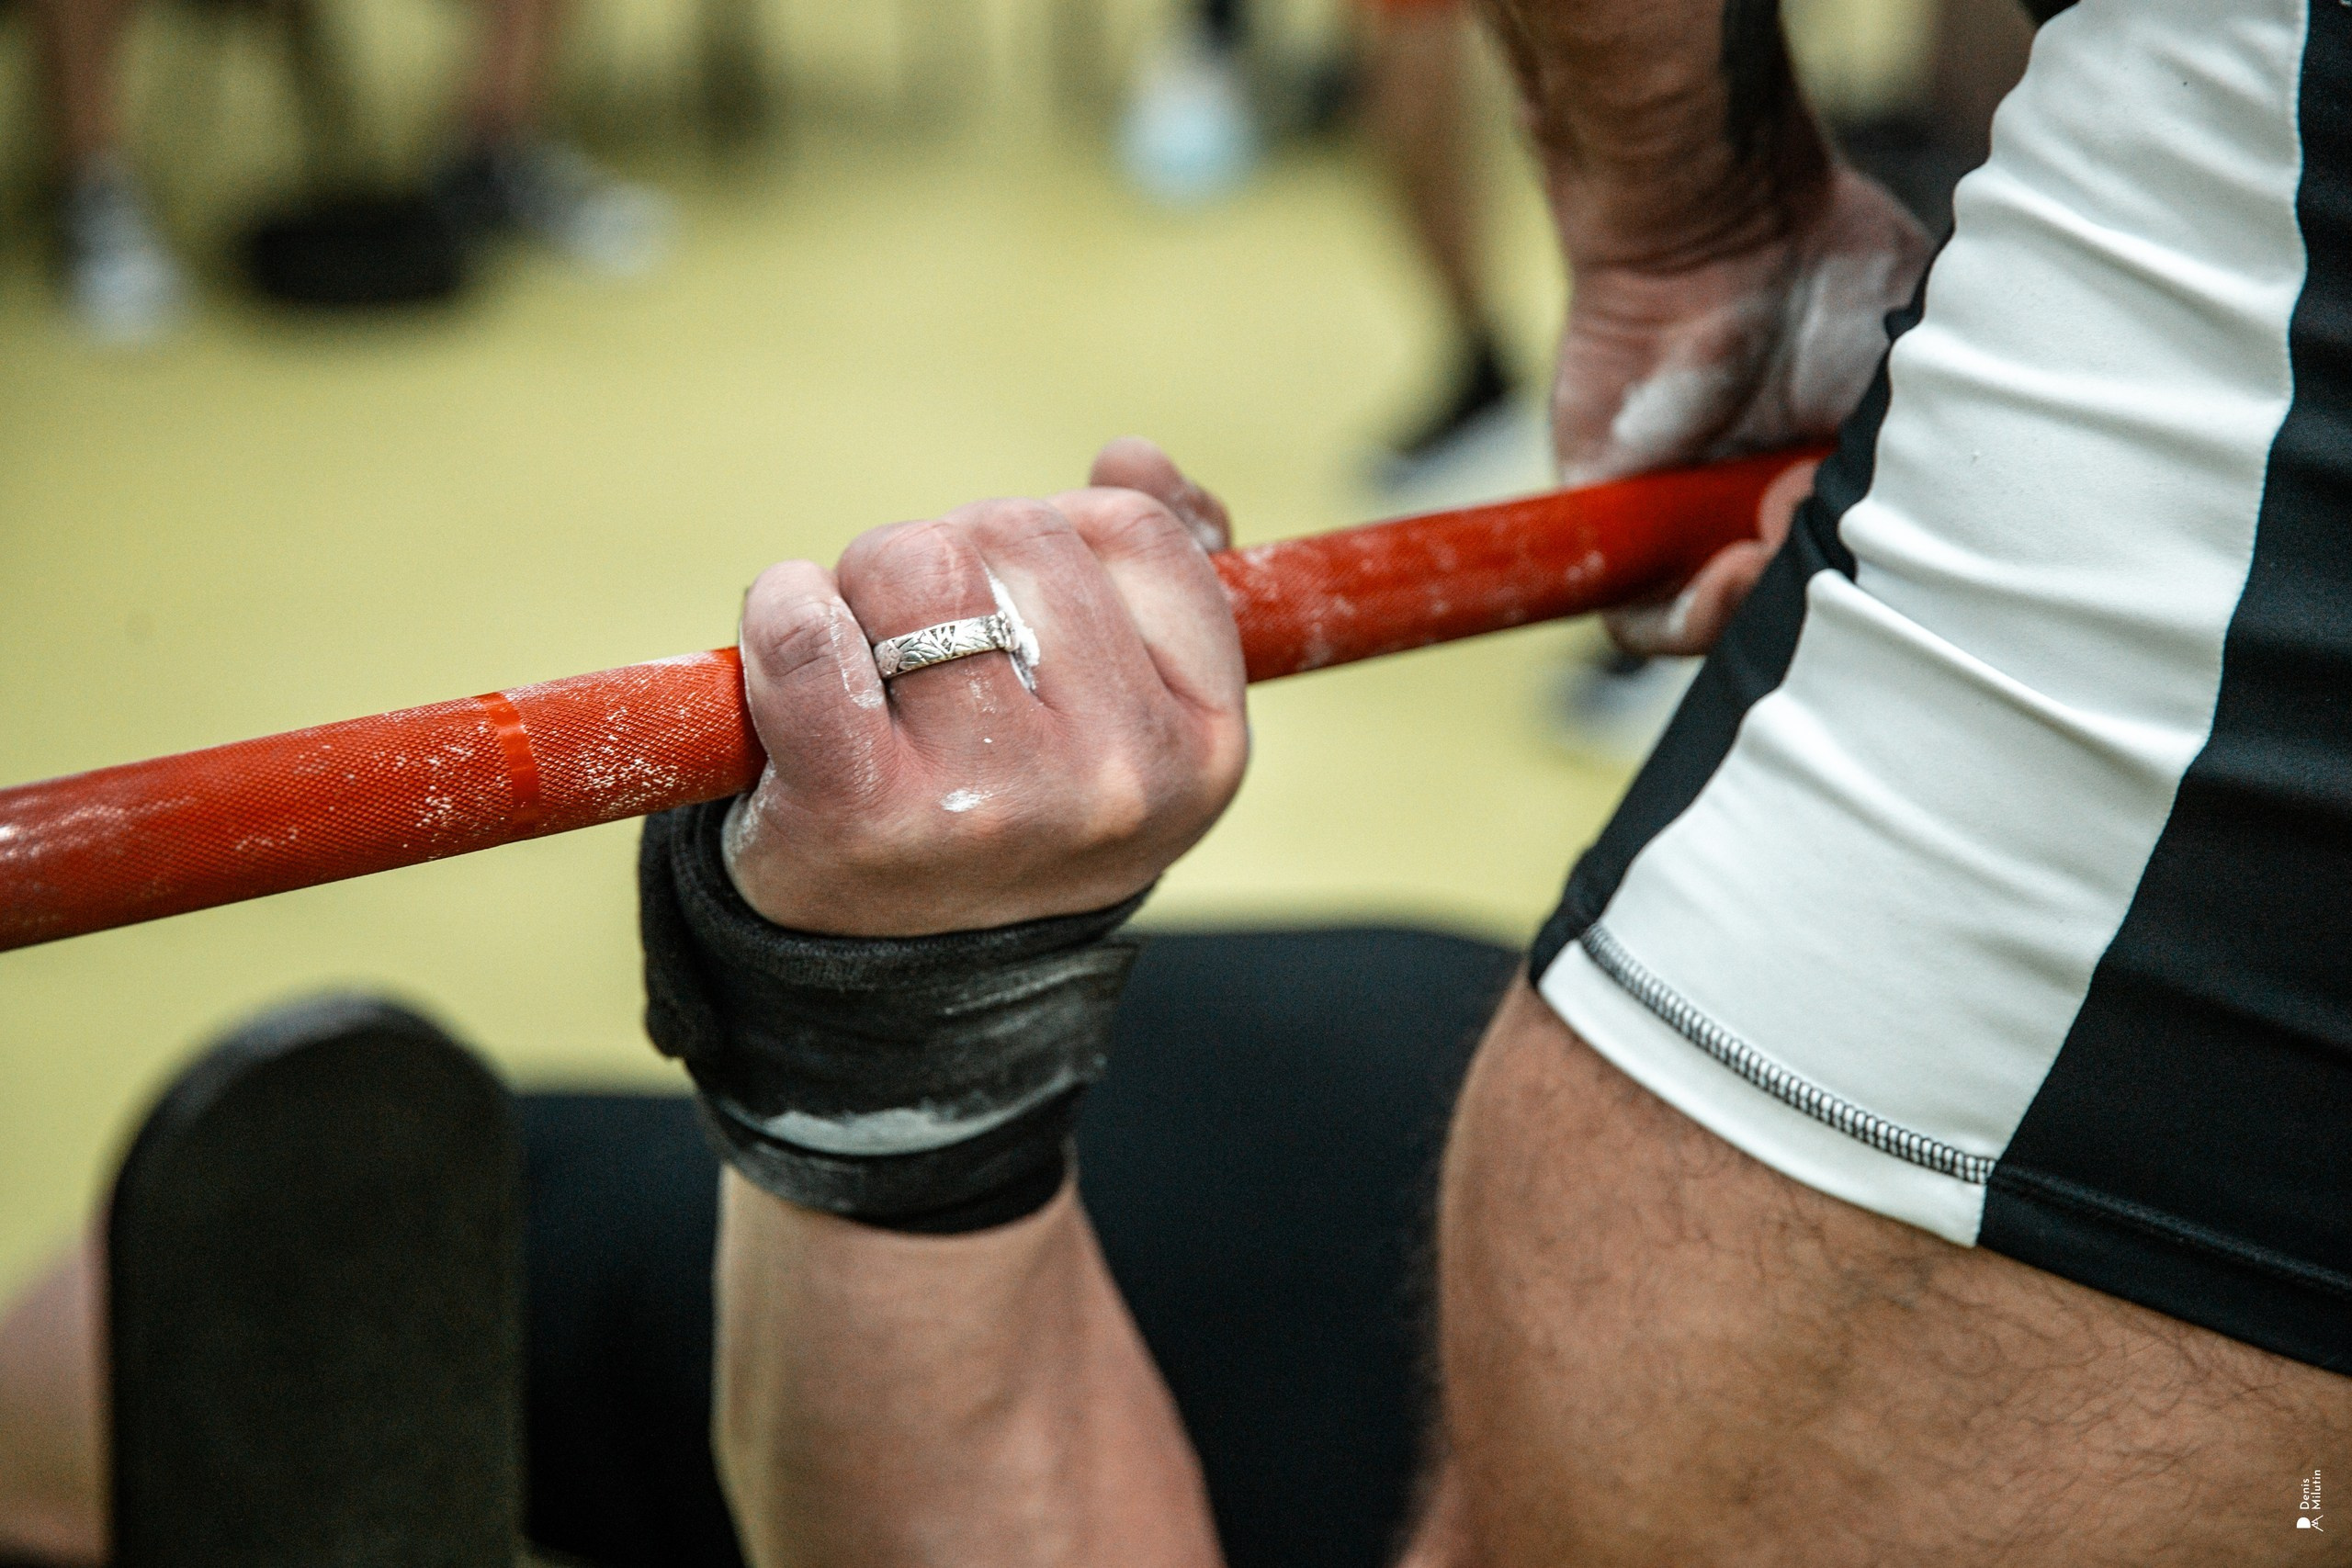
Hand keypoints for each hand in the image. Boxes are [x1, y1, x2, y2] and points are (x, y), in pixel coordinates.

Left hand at [721, 440, 1247, 936]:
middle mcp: (1113, 781)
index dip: (1055, 532)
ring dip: (867, 580)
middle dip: (956, 554)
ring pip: (914, 560)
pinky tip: (793, 646)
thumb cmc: (1015, 803)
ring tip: (871, 661)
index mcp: (1202, 746)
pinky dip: (780, 610)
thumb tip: (1134, 460)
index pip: (1132, 533)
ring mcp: (990, 802)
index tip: (1018, 603)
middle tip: (929, 645)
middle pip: (1016, 532)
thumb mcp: (1132, 709)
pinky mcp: (861, 815)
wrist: (909, 980)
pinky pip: (805, 632)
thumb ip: (1161, 570)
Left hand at [1556, 166, 1928, 655]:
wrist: (1724, 221)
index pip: (1841, 582)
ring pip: (1713, 623)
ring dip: (1755, 606)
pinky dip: (1687, 618)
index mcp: (1825, 478)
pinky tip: (1730, 567)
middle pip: (1781, 615)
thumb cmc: (1831, 273)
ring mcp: (1681, 516)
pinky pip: (1637, 617)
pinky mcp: (1611, 515)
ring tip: (1776, 524)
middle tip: (1825, 523)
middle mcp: (1751, 507)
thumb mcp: (1906, 380)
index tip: (1893, 556)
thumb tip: (1904, 552)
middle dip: (1817, 602)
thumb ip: (1911, 467)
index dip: (1868, 595)